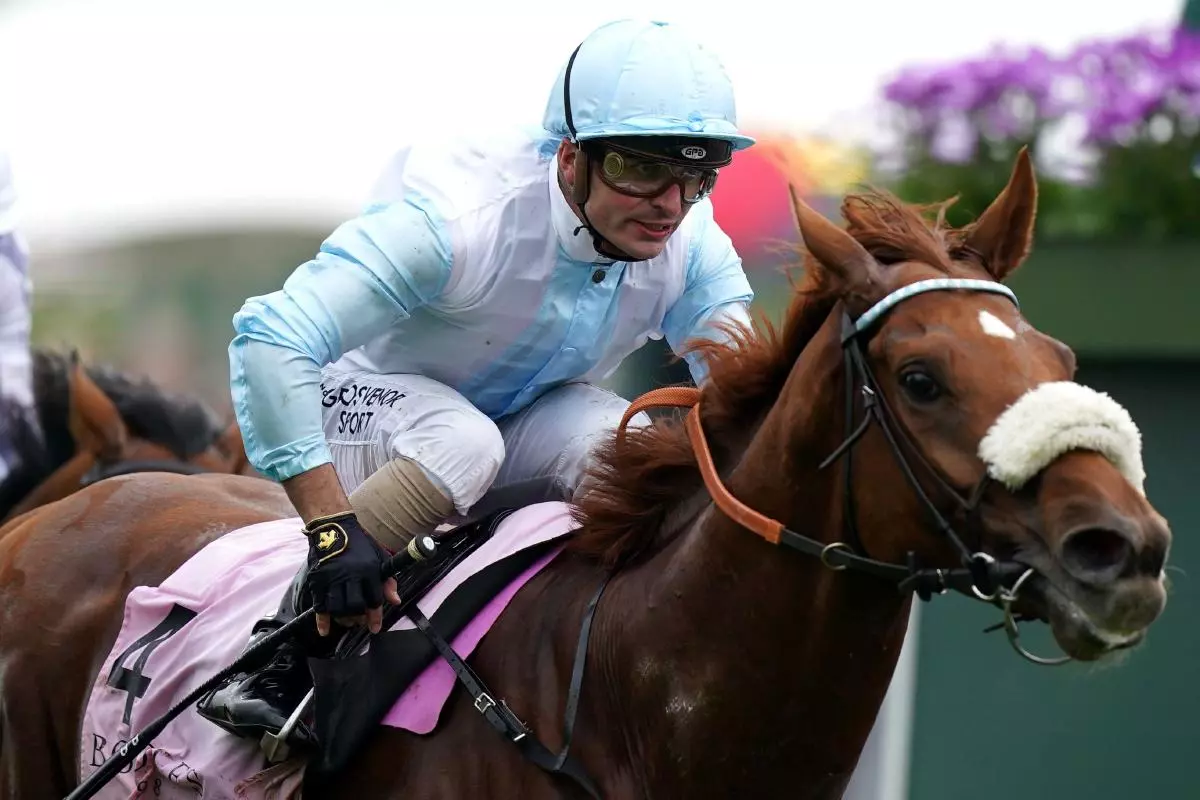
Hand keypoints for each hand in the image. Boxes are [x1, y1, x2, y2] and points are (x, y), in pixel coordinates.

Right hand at [304, 512, 401, 635]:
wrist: (333, 527)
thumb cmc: (360, 544)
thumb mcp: (379, 557)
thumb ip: (388, 580)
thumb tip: (396, 601)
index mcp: (369, 570)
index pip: (374, 599)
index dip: (375, 617)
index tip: (375, 628)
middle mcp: (351, 575)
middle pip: (355, 606)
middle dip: (358, 618)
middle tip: (359, 620)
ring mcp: (332, 578)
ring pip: (338, 608)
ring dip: (343, 619)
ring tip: (347, 620)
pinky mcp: (318, 580)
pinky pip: (319, 606)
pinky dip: (322, 621)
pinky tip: (325, 630)